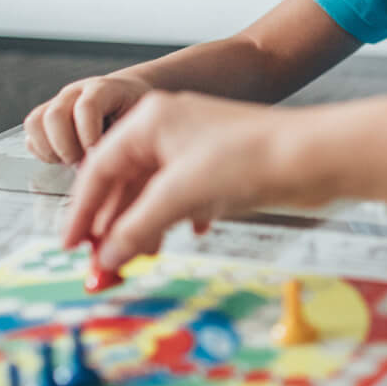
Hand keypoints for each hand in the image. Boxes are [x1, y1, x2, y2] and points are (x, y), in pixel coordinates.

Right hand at [23, 74, 150, 164]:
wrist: (129, 93)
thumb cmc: (135, 110)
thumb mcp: (140, 119)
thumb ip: (122, 136)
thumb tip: (101, 163)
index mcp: (103, 89)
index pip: (87, 107)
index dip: (89, 134)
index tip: (96, 154)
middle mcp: (75, 92)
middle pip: (54, 115)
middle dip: (66, 147)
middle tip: (81, 162)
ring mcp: (57, 103)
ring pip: (35, 122)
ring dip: (49, 149)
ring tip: (69, 160)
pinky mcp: (46, 117)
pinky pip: (30, 135)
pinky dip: (42, 151)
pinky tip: (62, 157)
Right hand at [62, 92, 321, 271]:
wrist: (315, 155)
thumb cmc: (250, 157)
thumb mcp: (180, 195)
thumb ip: (136, 228)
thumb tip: (107, 257)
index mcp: (150, 119)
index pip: (98, 168)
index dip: (82, 211)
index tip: (71, 246)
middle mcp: (169, 127)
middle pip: (125, 182)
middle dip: (112, 226)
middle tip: (101, 266)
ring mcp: (196, 147)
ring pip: (154, 192)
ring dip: (142, 228)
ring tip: (133, 263)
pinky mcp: (222, 167)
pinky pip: (183, 196)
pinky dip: (174, 219)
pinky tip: (177, 238)